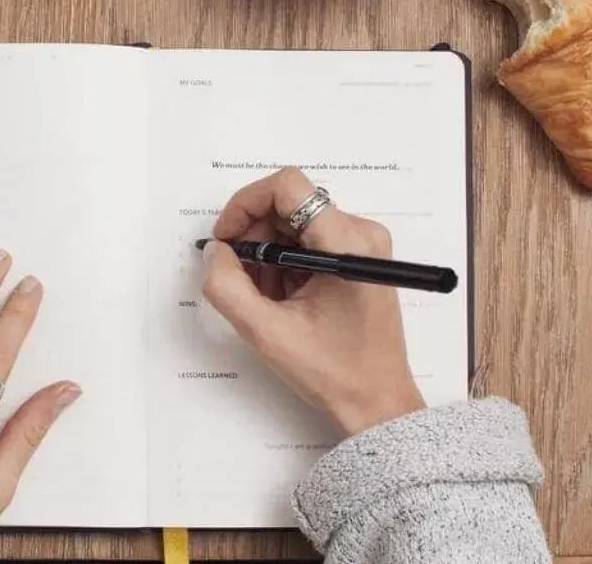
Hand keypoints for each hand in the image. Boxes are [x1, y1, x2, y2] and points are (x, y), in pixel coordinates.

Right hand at [202, 167, 424, 434]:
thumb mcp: (266, 333)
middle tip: (239, 278)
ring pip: (296, 224)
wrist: (377, 404)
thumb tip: (214, 251)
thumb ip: (227, 286)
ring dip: (269, 254)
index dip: (246, 204)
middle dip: (254, 236)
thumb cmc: (333, 373)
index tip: (226, 240)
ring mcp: (364, 244)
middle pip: (289, 205)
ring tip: (264, 298)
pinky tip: (282, 300)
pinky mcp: (360, 258)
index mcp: (347, 243)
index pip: (288, 187)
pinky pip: (310, 241)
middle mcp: (362, 233)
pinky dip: (286, 263)